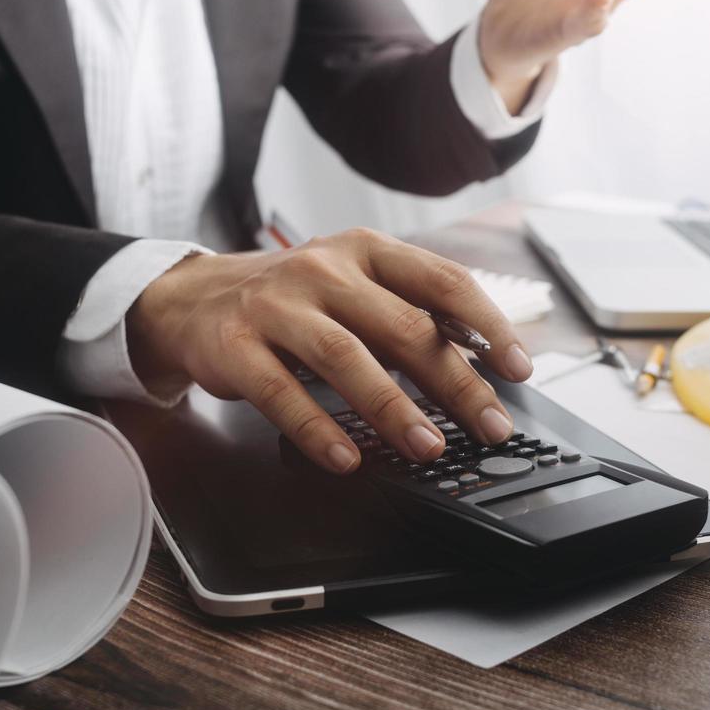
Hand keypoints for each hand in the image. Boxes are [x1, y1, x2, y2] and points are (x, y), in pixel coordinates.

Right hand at [126, 229, 533, 473]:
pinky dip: (317, 429)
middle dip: (455, 382)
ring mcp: (277, 306)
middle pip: (403, 326)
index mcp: (365, 249)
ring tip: (428, 446)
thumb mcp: (353, 287)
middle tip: (489, 424)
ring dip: (393, 407)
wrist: (191, 298)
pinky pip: (281, 393)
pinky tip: (346, 459)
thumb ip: (409, 312)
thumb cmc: (292, 299)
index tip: (518, 366)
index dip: (487, 324)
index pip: (441, 280)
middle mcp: (324, 269)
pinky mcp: (235, 345)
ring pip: (346, 357)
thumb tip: (482, 358)